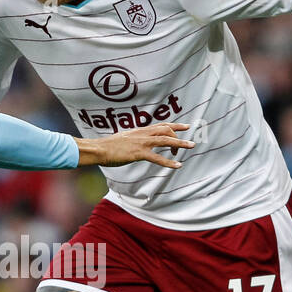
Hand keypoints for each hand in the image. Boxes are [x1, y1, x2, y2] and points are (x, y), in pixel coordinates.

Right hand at [76, 123, 191, 168]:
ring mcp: (141, 143)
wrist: (99, 149)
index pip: (161, 125)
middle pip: (166, 130)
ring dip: (180, 143)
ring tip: (191, 146)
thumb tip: (136, 142)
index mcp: (140, 130)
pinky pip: (157, 157)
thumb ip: (133, 139)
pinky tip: (177, 166)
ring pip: (165, 140)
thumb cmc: (109, 146)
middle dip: (180, 135)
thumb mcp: (124, 138)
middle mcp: (143, 134)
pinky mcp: (138, 153)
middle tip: (189, 143)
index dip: (175, 125)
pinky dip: (168, 162)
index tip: (186, 126)